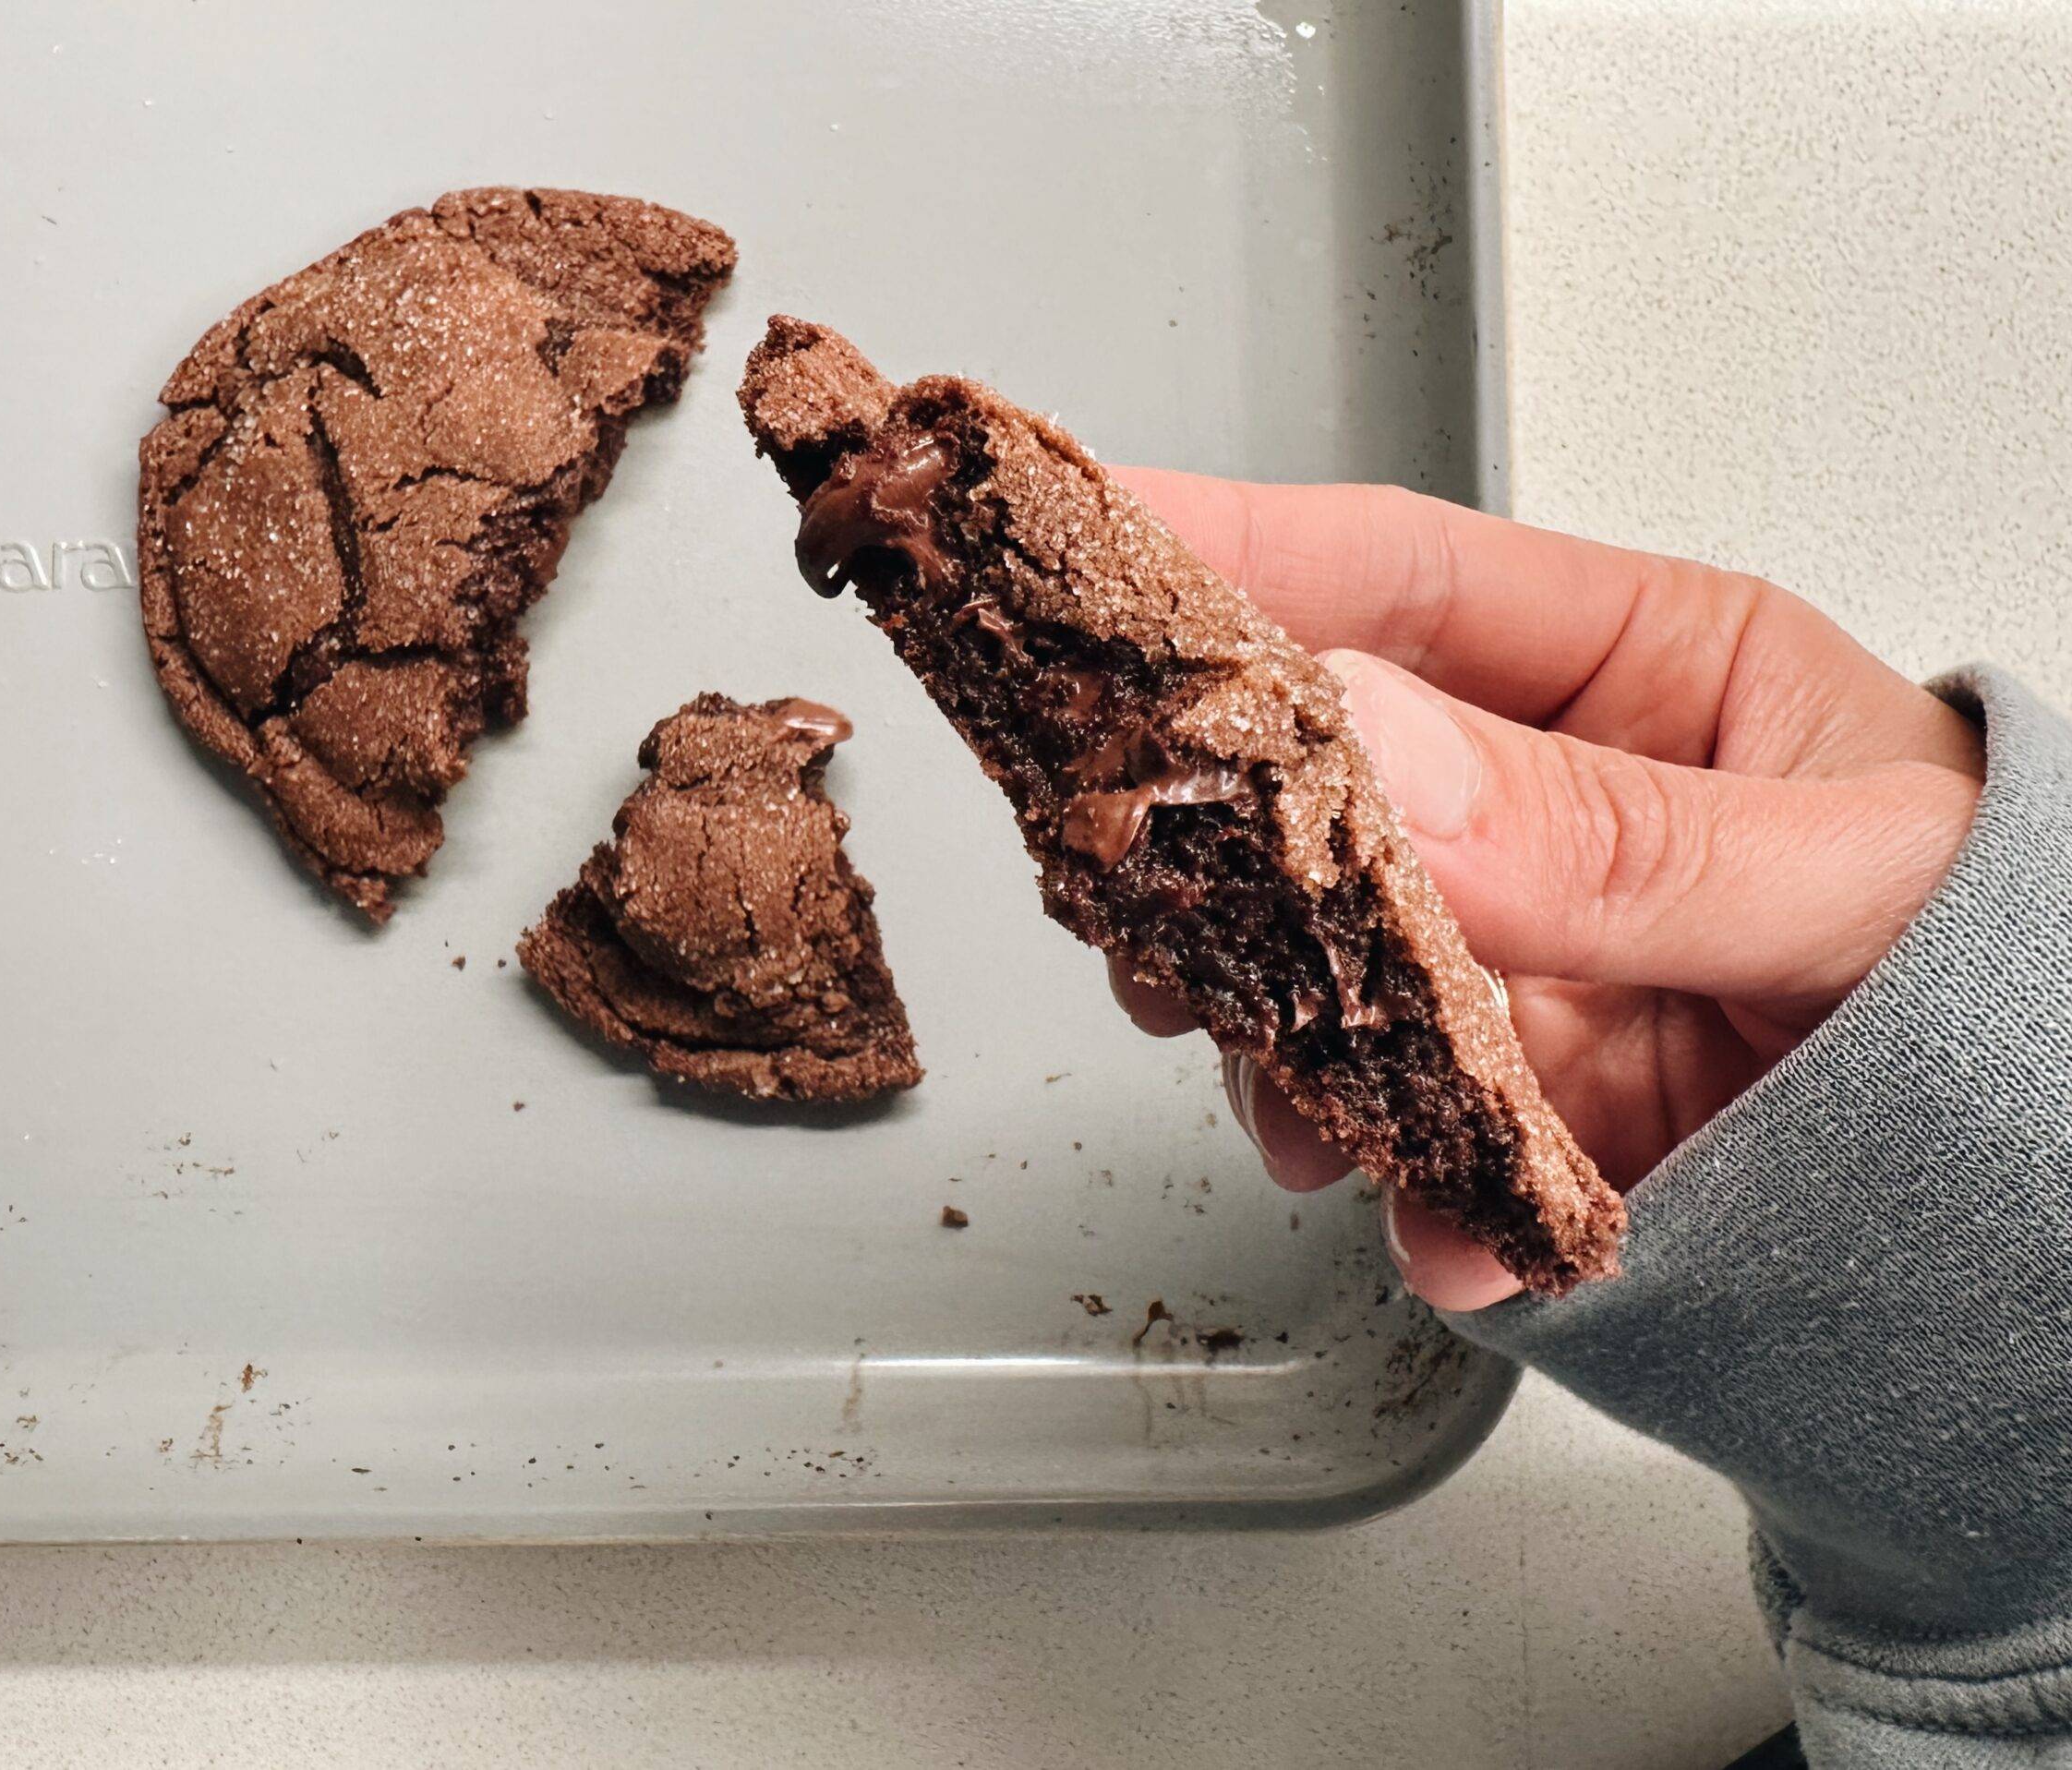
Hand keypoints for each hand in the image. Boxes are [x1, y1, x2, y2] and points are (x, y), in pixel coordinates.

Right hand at [1107, 473, 1984, 1310]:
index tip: (1084, 547)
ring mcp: (1518, 963)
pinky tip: (1447, 1223)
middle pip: (1309, 783)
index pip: (1396, 581)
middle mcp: (1542, 811)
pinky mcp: (1518, 1107)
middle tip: (1140, 896)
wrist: (2065, 1221)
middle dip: (1214, 842)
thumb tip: (1379, 755)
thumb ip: (1621, 835)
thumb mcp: (1858, 879)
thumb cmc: (2027, 977)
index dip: (1227, 554)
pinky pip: (1406, 1135)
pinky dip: (1404, 1190)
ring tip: (1317, 1109)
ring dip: (1286, 1040)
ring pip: (1319, 965)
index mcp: (1630, 679)